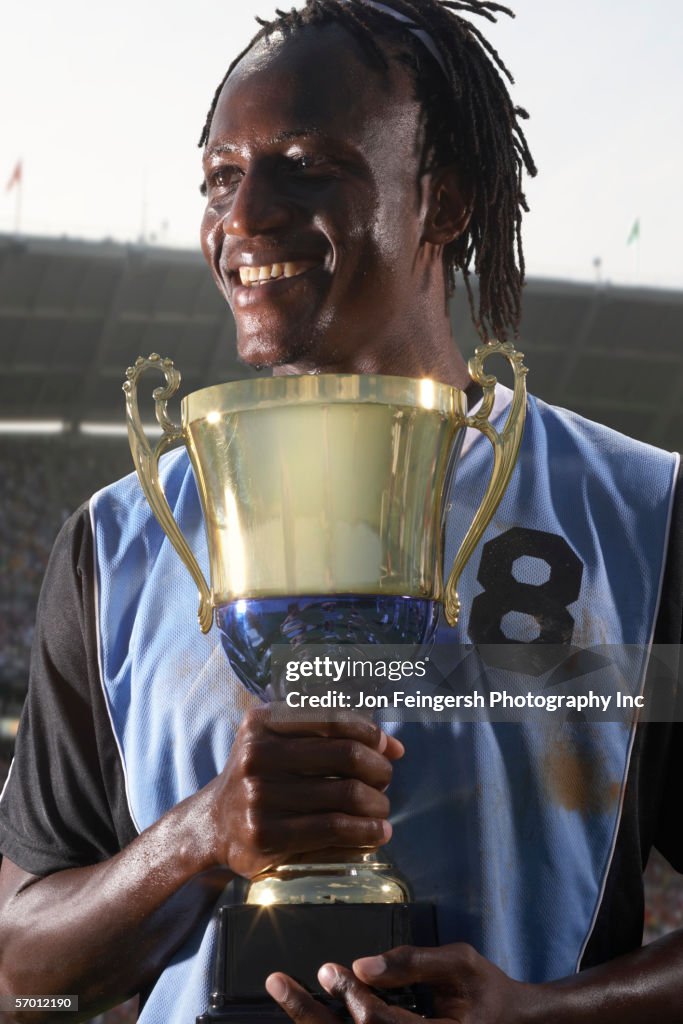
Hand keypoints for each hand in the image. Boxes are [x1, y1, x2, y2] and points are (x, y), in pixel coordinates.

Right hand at [203, 705, 403, 877]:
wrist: (214, 824)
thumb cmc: (262, 777)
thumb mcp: (280, 741)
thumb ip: (331, 736)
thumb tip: (394, 747)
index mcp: (263, 723)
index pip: (333, 718)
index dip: (370, 732)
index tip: (387, 748)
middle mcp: (257, 755)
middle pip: (346, 756)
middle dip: (378, 769)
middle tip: (385, 780)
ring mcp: (259, 798)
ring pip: (345, 796)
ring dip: (377, 804)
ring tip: (382, 809)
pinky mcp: (267, 837)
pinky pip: (333, 830)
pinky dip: (365, 832)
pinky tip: (377, 834)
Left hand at [265, 945, 532, 1023]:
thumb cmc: (487, 991)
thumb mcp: (459, 963)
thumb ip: (413, 962)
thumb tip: (363, 965)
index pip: (380, 1023)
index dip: (350, 997)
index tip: (327, 968)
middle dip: (310, 1016)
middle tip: (279, 985)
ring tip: (286, 997)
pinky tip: (312, 1015)